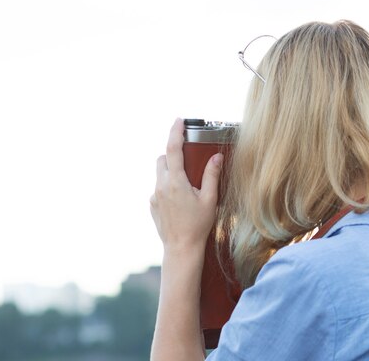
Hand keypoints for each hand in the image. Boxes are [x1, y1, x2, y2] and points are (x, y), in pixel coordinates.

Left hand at [150, 118, 222, 254]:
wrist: (181, 248)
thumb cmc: (198, 226)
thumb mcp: (210, 199)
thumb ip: (212, 175)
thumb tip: (217, 157)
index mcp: (176, 182)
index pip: (172, 149)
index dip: (175, 132)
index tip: (179, 120)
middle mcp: (161, 186)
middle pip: (162, 159)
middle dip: (172, 155)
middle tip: (188, 162)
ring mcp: (154, 196)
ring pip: (159, 173)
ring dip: (170, 172)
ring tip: (186, 185)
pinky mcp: (152, 204)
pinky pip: (158, 188)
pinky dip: (167, 187)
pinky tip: (179, 201)